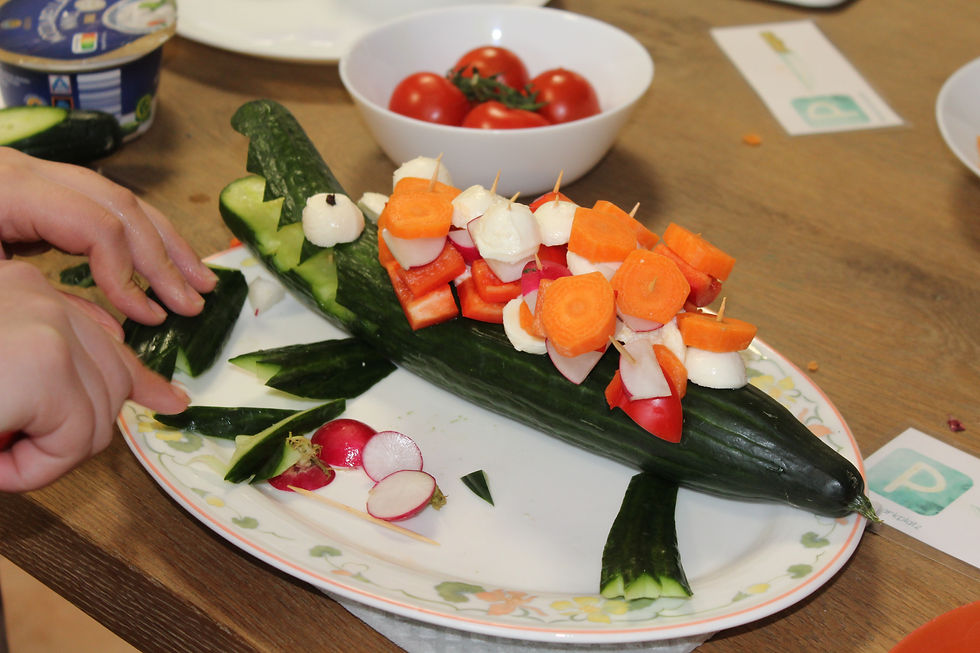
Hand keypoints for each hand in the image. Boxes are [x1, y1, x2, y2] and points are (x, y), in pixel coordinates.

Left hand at [0, 146, 216, 323]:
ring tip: (199, 281)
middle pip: (121, 207)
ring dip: (166, 244)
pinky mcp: (44, 189)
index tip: (150, 316)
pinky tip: (162, 262)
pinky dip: (138, 236)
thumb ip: (49, 302)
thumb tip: (115, 330)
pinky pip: (104, 207)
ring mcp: (40, 175)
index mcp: (12, 189)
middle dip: (164, 259)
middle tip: (195, 301)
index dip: (129, 275)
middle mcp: (33, 171)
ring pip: (122, 201)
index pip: (99, 227)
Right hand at [0, 261, 189, 491]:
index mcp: (20, 291)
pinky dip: (35, 471)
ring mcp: (48, 328)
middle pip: (112, 378)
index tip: (172, 400)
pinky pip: (73, 442)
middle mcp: (37, 295)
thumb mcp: (1, 372)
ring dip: (46, 456)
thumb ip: (40, 371)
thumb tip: (101, 406)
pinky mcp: (43, 365)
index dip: (139, 376)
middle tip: (22, 458)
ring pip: (95, 418)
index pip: (100, 333)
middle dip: (80, 430)